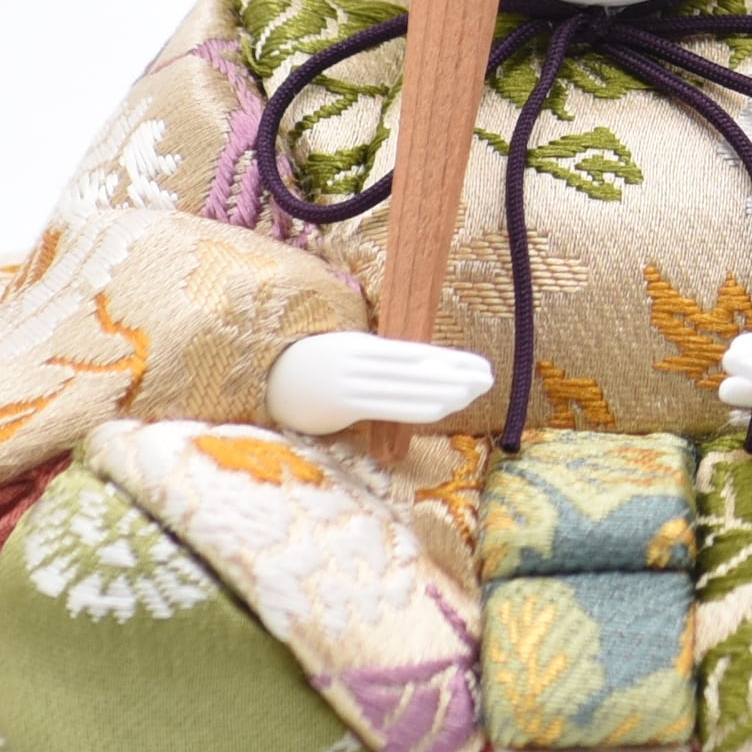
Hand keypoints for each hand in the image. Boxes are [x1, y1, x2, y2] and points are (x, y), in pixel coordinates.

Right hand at [267, 331, 497, 436]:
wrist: (262, 379)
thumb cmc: (309, 374)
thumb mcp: (344, 361)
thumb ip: (377, 367)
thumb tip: (417, 378)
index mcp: (364, 346)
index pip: (417, 353)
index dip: (451, 360)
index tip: (482, 366)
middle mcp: (362, 358)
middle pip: (418, 367)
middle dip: (456, 374)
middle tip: (490, 378)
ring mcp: (351, 379)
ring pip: (407, 383)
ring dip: (444, 387)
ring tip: (474, 391)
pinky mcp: (341, 401)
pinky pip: (386, 402)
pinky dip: (416, 402)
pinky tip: (442, 406)